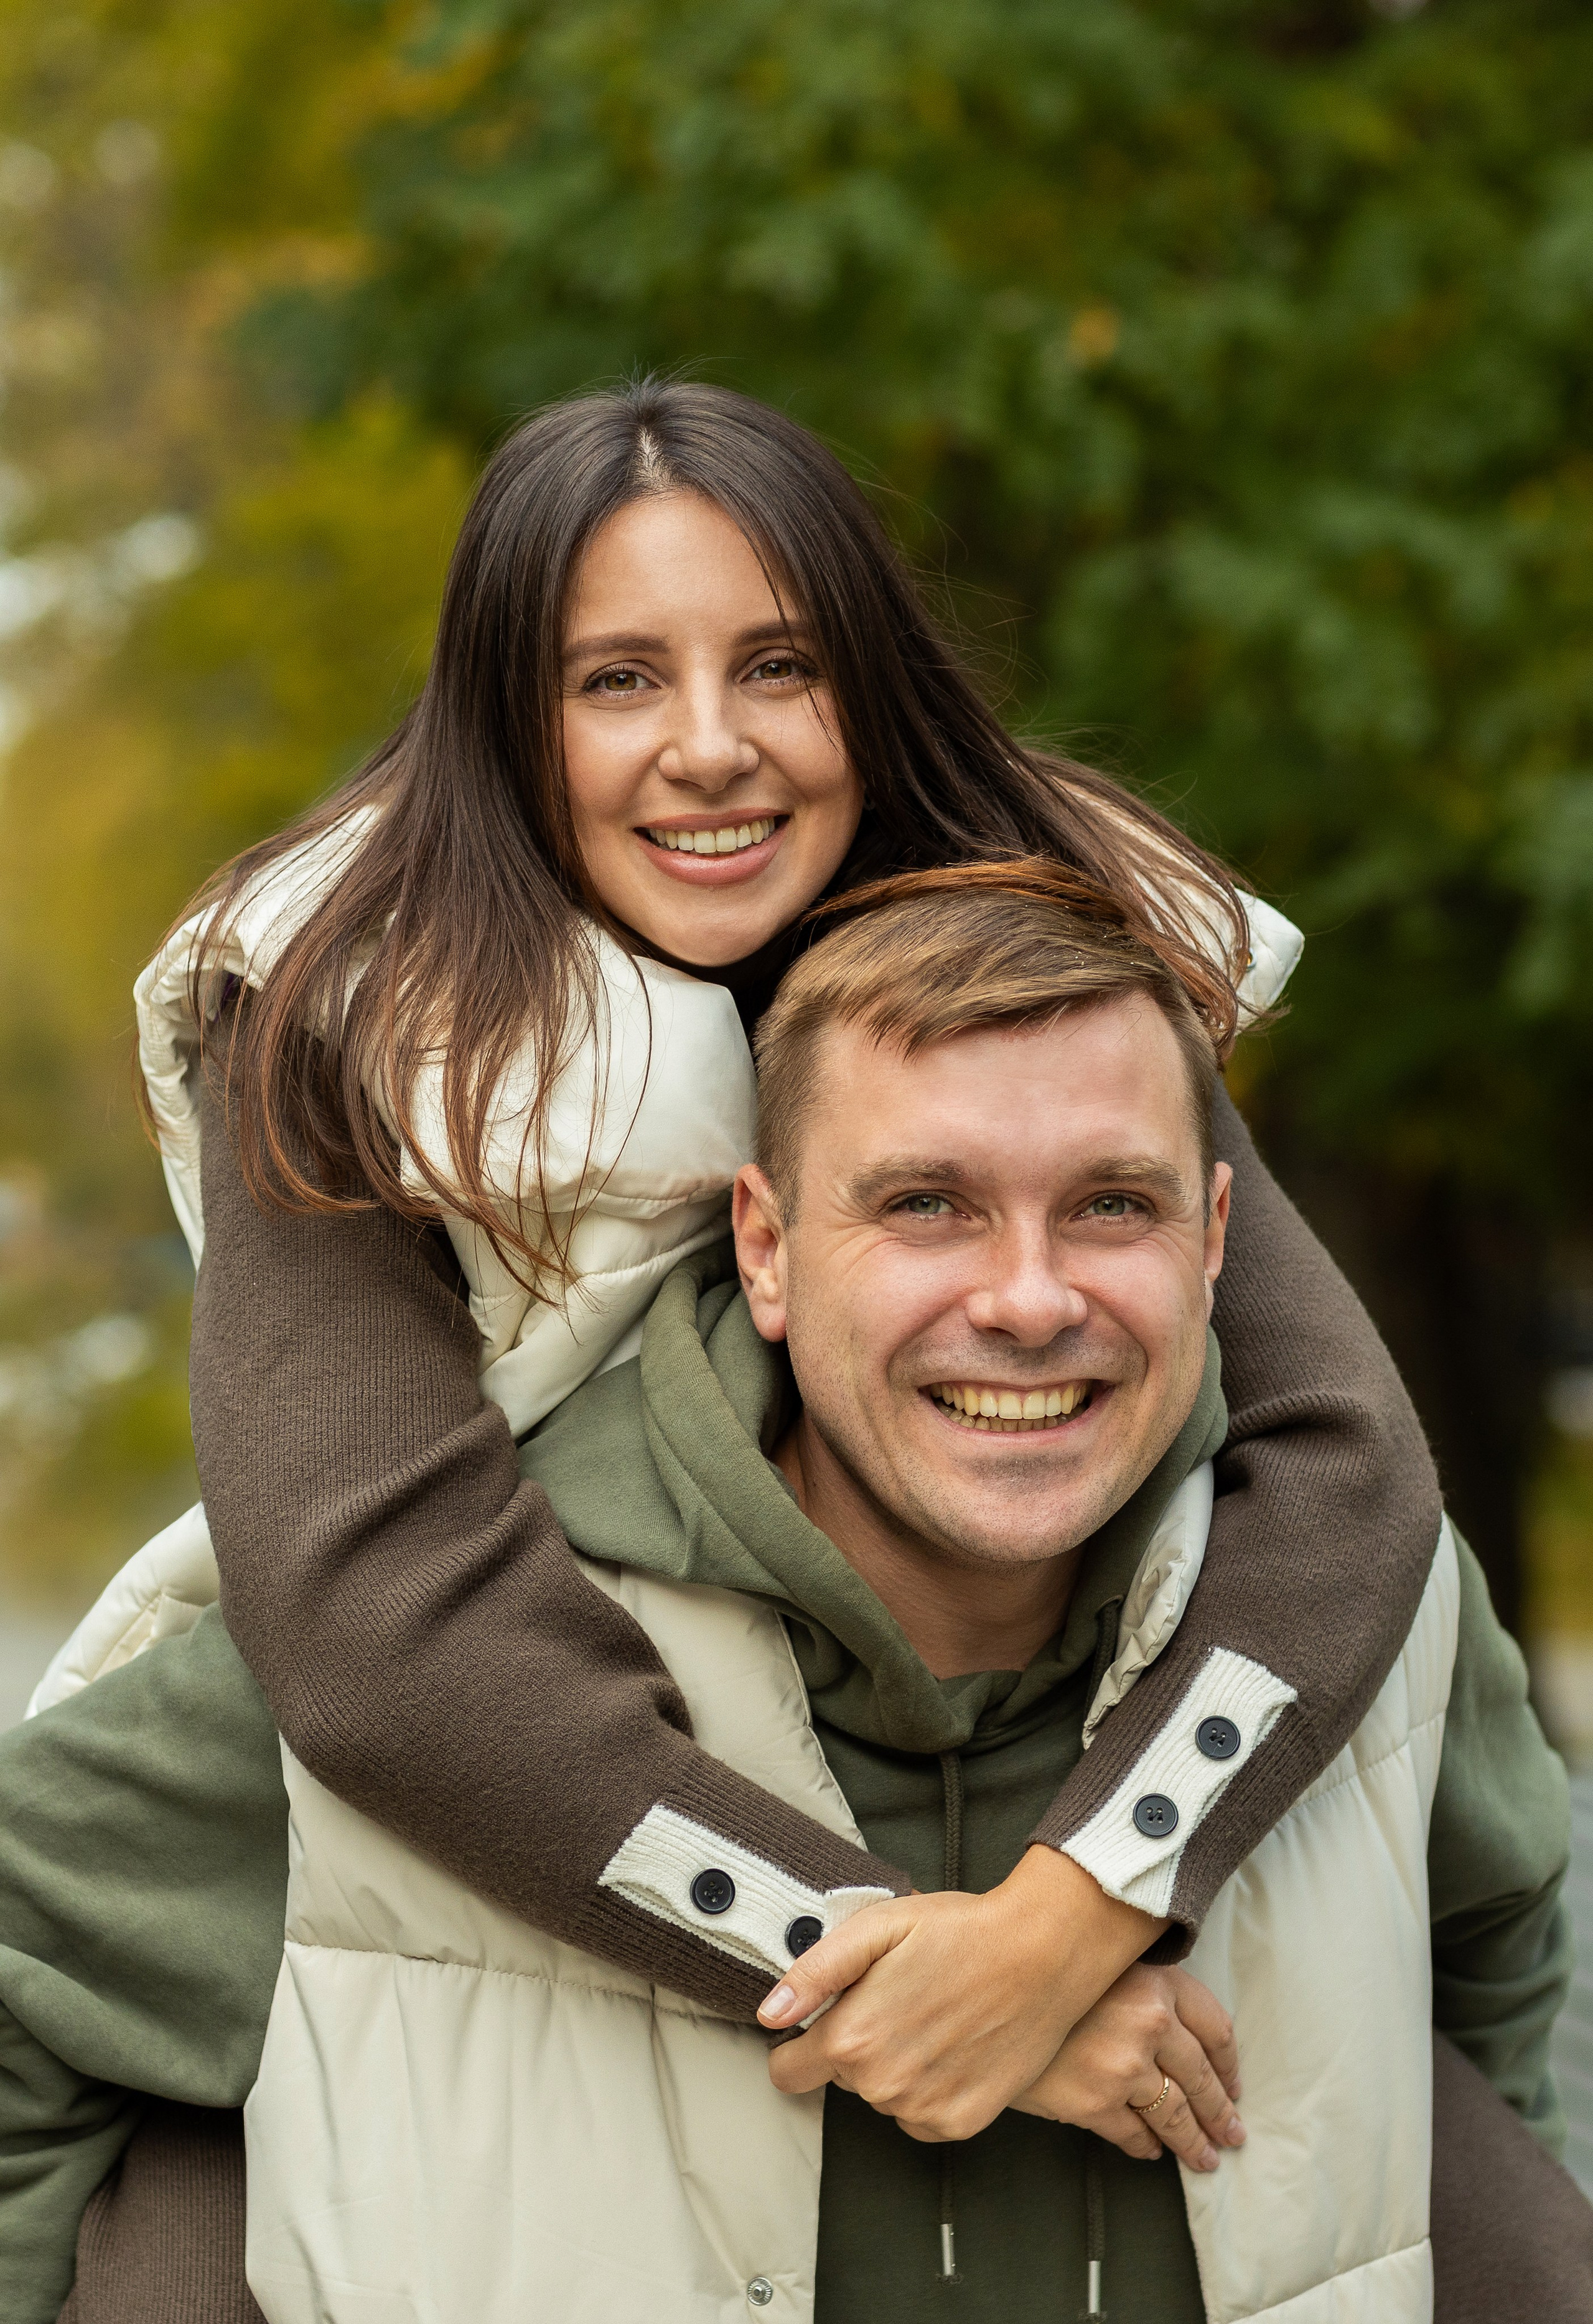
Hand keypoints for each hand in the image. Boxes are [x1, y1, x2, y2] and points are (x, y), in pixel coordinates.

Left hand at [758, 1844, 1166, 2141]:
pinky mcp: (960, 2122)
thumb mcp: (877, 1927)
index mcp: (852, 2038)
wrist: (1043, 1954)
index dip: (798, 2044)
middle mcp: (882, 2086)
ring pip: (880, 2096)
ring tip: (932, 2015)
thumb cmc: (960, 1931)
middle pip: (840, 2077)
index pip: (788, 2072)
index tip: (823, 2021)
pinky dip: (929, 2087)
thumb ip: (814, 1972)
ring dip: (894, 2066)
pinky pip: (919, 2115)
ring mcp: (923, 2109)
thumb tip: (769, 2013)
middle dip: (857, 2043)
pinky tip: (952, 2045)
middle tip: (899, 1998)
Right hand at [1013, 1963, 1243, 2172]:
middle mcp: (1149, 2021)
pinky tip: (1152, 2150)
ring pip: (1175, 2115)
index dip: (1228, 2063)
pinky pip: (1134, 2133)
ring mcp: (1124, 2065)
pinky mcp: (1095, 2101)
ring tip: (1205, 2157)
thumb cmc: (1049, 1977)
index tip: (1233, 2083)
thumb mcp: (1106, 1965)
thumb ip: (1145, 1991)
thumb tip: (1182, 2039)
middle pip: (1201, 2077)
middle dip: (1220, 2111)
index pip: (1216, 2028)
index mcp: (1158, 1980)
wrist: (992, 1995)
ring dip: (1194, 2141)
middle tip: (1232, 2133)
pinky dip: (1146, 2146)